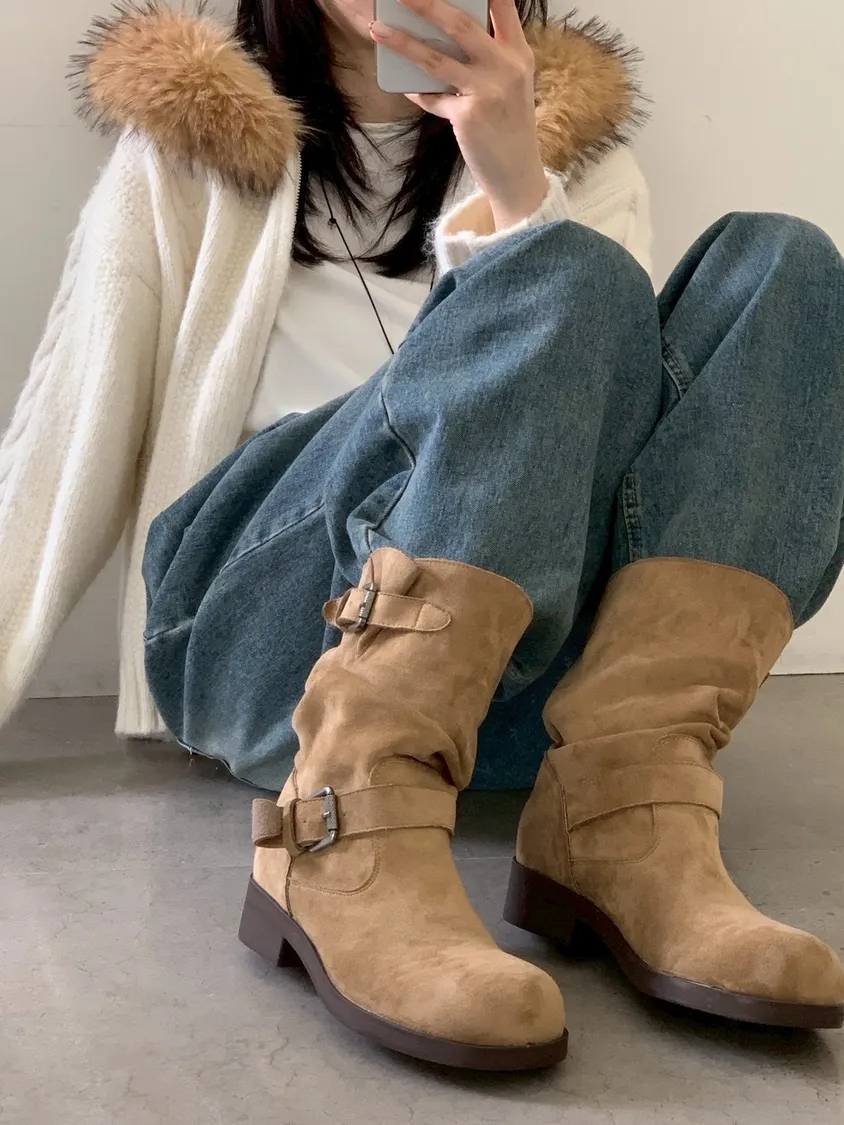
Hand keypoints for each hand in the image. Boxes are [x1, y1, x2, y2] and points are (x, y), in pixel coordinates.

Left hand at [370, 0, 547, 229]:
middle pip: (460, 23)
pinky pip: (431, 97)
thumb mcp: (510, 86)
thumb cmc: (510, 128)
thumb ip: (489, 58)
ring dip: (401, 42)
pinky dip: (417, 92)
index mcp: (519, 54)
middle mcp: (505, 67)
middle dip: (426, 3)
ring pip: (435, 58)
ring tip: (377, 29)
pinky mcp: (467, 116)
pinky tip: (407, 87)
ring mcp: (486, 91)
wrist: (517, 173)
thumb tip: (442, 36)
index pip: (504, 5)